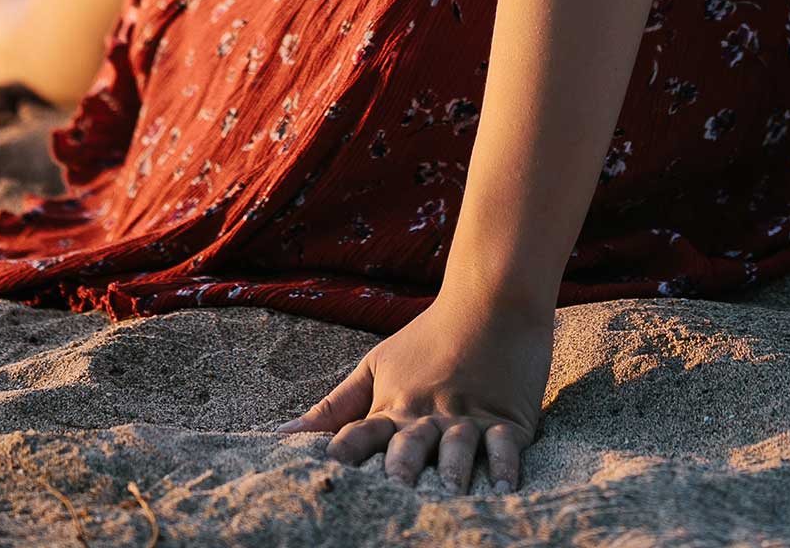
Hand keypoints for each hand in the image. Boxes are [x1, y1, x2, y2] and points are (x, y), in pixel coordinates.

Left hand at [273, 289, 553, 490]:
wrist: (492, 296)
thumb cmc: (429, 335)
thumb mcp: (377, 364)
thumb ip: (334, 406)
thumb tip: (281, 435)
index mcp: (393, 405)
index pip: (360, 434)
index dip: (345, 456)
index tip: (331, 478)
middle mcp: (428, 414)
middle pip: (409, 444)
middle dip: (401, 468)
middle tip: (396, 491)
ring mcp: (469, 416)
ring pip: (458, 445)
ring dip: (453, 468)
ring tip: (450, 492)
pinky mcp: (507, 419)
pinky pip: (505, 444)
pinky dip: (505, 465)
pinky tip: (502, 487)